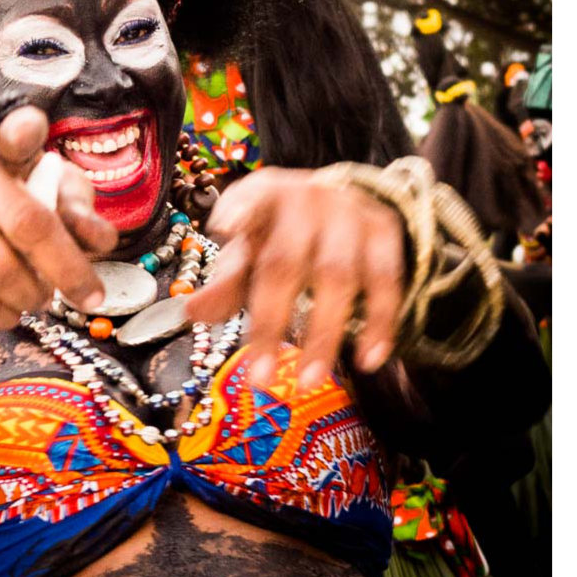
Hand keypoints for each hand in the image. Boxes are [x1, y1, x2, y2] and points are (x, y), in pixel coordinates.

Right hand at [0, 105, 115, 330]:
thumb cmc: (16, 195)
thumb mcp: (52, 188)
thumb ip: (79, 210)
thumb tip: (101, 241)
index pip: (15, 131)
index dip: (24, 131)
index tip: (32, 132)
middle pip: (26, 225)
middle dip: (69, 271)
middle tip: (90, 296)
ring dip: (32, 297)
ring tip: (43, 298)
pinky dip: (1, 314)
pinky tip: (13, 311)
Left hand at [183, 167, 406, 389]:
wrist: (347, 203)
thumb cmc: (286, 235)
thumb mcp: (253, 250)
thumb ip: (227, 282)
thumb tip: (191, 314)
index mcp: (264, 195)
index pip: (250, 199)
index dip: (238, 210)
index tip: (224, 228)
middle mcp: (307, 199)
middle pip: (286, 260)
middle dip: (271, 321)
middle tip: (259, 378)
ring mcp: (351, 214)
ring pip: (339, 275)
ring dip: (323, 334)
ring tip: (309, 382)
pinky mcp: (385, 232)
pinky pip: (386, 282)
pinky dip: (379, 325)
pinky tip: (368, 361)